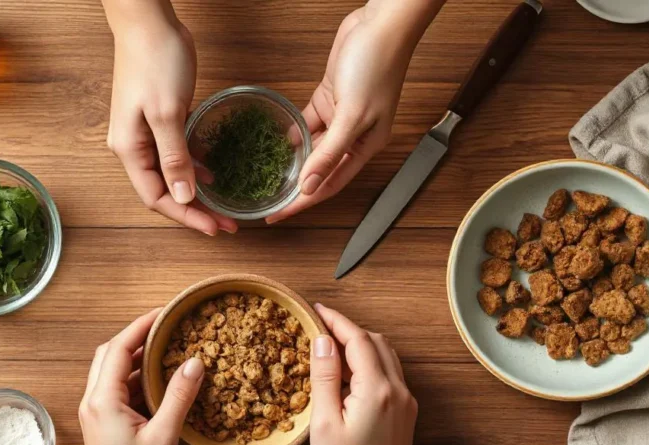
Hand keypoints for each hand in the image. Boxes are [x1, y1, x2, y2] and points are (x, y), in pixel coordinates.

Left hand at [78, 309, 205, 444]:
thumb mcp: (164, 436)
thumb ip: (178, 396)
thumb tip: (195, 362)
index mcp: (102, 400)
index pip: (118, 348)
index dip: (140, 326)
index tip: (162, 312)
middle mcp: (93, 401)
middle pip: (110, 353)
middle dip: (135, 336)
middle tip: (163, 325)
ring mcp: (95, 411)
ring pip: (111, 369)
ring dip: (135, 355)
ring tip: (164, 345)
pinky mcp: (102, 421)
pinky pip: (115, 386)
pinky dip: (134, 374)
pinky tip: (156, 375)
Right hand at [104, 3, 237, 235]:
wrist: (148, 21)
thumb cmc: (154, 61)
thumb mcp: (168, 113)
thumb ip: (175, 158)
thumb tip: (184, 197)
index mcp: (130, 149)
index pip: (157, 197)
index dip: (186, 216)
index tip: (215, 228)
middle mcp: (134, 146)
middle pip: (164, 191)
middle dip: (195, 210)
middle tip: (227, 223)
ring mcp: (146, 132)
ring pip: (173, 174)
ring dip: (197, 191)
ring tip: (225, 206)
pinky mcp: (161, 118)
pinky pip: (178, 153)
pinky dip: (196, 166)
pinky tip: (214, 173)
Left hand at [267, 0, 441, 223]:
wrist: (380, 25)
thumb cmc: (375, 66)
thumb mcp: (351, 115)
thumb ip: (329, 153)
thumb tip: (309, 184)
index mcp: (366, 146)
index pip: (330, 184)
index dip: (304, 202)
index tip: (280, 215)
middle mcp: (354, 136)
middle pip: (320, 170)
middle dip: (295, 186)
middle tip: (268, 199)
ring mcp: (341, 117)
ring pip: (313, 148)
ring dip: (293, 160)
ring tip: (267, 174)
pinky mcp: (329, 97)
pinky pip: (308, 123)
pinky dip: (294, 132)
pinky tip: (278, 141)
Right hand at [308, 304, 417, 444]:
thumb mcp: (325, 422)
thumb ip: (324, 377)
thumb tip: (321, 341)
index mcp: (377, 389)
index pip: (358, 339)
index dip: (336, 320)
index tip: (317, 310)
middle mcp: (398, 389)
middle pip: (376, 341)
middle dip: (349, 330)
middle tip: (321, 329)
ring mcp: (406, 400)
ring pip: (386, 355)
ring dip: (361, 345)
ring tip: (332, 351)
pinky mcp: (406, 411)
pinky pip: (390, 373)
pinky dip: (370, 363)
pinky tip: (349, 376)